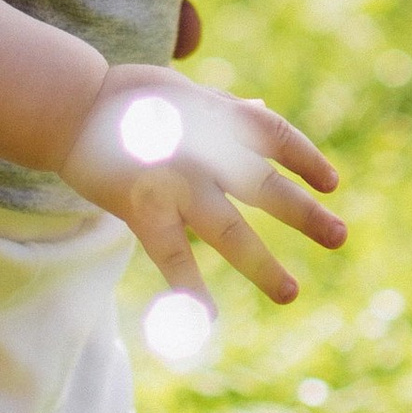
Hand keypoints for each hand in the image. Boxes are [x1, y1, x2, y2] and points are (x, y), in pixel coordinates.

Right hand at [61, 63, 343, 314]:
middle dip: (304, 213)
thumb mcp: (186, 94)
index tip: (331, 182)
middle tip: (340, 236)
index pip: (277, 136)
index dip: (306, 158)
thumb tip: (262, 112)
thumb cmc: (129, 100)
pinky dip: (188, 288)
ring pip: (227, 230)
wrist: (71, 105)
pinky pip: (172, 256)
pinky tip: (207, 319)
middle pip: (264, 185)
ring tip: (290, 294)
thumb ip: (226, 109)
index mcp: (217, 118)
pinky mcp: (144, 208)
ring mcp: (176, 182)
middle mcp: (205, 151)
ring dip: (260, 264)